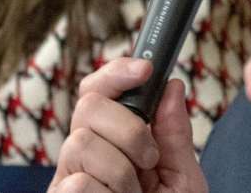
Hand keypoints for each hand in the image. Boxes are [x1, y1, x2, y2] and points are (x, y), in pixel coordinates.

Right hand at [50, 58, 206, 192]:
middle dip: (129, 128)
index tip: (145, 69)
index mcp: (112, 140)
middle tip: (148, 160)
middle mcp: (84, 154)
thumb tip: (172, 86)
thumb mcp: (181, 178)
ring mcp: (68, 179)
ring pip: (81, 143)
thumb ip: (174, 135)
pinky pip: (78, 183)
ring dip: (122, 171)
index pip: (98, 91)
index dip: (117, 73)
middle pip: (88, 106)